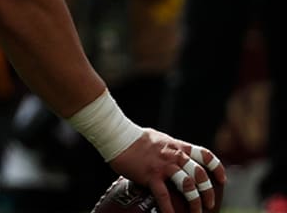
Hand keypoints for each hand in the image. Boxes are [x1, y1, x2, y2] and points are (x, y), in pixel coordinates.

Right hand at [109, 129, 225, 212]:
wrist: (117, 135)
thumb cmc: (134, 137)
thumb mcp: (159, 138)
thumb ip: (169, 147)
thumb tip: (172, 154)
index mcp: (178, 146)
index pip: (205, 155)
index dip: (217, 168)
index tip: (222, 180)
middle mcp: (175, 156)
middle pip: (200, 175)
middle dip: (208, 192)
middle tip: (210, 204)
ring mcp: (164, 166)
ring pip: (188, 185)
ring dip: (195, 202)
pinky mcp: (151, 175)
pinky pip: (163, 195)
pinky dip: (169, 209)